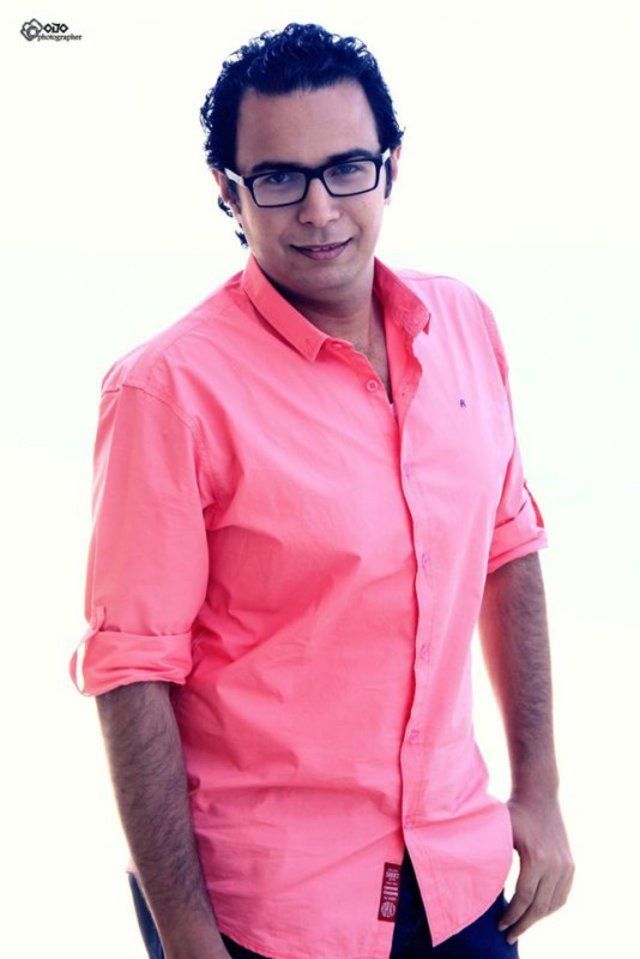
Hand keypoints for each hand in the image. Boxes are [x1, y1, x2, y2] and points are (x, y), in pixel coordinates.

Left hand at [498, 793, 574, 944]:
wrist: (539, 795)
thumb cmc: (513, 813)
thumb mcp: (499, 832)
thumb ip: (493, 858)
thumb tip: (478, 887)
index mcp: (537, 858)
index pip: (524, 897)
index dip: (512, 915)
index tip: (499, 925)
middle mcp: (555, 864)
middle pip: (540, 906)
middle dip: (523, 924)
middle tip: (509, 936)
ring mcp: (566, 865)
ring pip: (553, 904)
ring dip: (537, 918)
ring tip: (521, 925)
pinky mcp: (570, 865)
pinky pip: (562, 895)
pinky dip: (550, 908)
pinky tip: (536, 912)